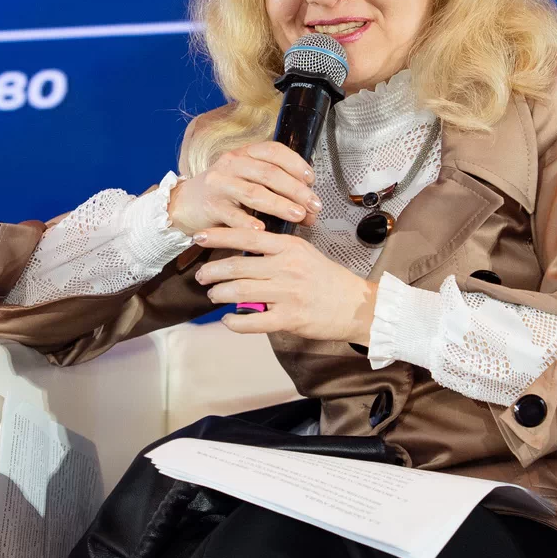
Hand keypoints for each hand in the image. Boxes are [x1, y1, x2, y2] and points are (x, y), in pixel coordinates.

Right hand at [167, 142, 320, 234]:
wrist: (185, 204)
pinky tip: (262, 230)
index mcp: (244, 153)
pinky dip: (248, 223)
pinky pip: (232, 215)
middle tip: (313, 205)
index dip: (296, 163)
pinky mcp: (211, 206)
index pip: (274, 151)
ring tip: (298, 215)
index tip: (312, 179)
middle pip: (269, 173)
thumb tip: (310, 208)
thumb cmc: (224, 194)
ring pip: (255, 192)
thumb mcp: (247, 180)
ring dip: (280, 205)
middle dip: (296, 190)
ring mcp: (220, 184)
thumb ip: (276, 189)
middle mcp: (232, 164)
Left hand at [194, 227, 375, 344]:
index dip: (219, 236)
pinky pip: (252, 321)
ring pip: (239, 292)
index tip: (199, 237)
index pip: (247, 237)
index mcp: (290, 248)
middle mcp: (287, 268)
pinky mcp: (290, 319)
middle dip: (212, 272)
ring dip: (219, 294)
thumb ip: (276, 252)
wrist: (357, 306)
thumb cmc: (328, 280)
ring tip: (213, 295)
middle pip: (236, 267)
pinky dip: (234, 322)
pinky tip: (228, 320)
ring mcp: (288, 294)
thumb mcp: (305, 254)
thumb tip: (243, 252)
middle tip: (201, 276)